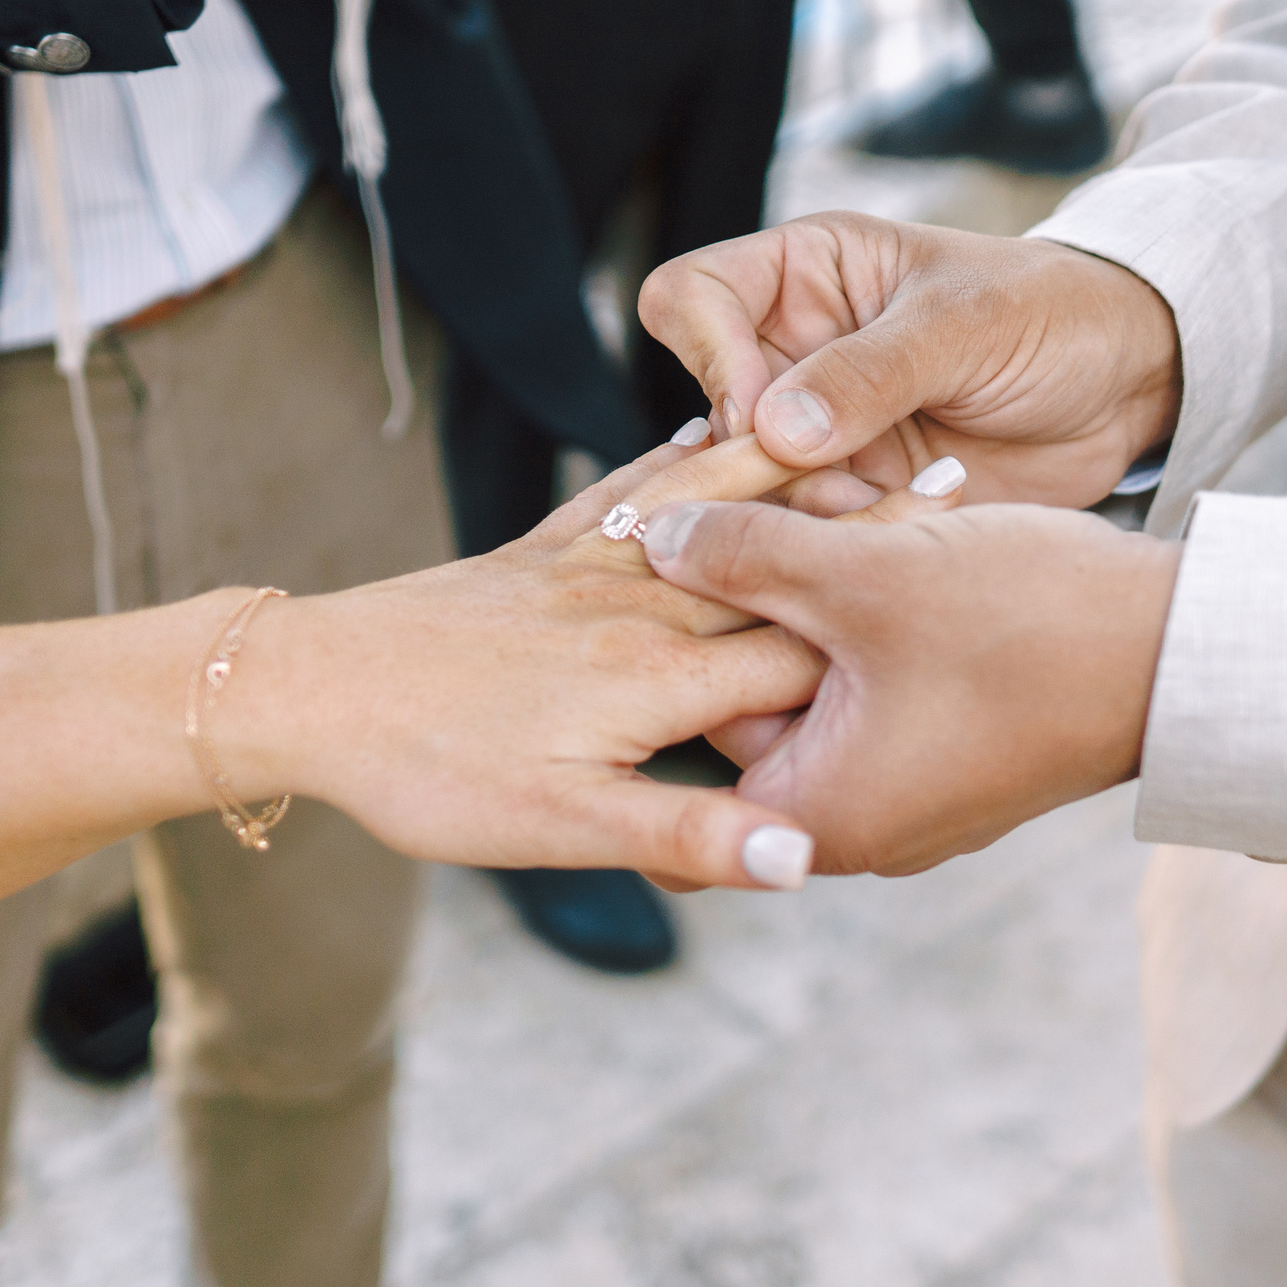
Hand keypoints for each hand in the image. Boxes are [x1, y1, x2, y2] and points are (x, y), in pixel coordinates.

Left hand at [224, 432, 963, 892]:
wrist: (302, 691)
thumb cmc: (427, 770)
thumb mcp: (558, 827)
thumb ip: (688, 834)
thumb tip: (798, 859)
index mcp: (664, 678)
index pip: (809, 654)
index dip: (895, 634)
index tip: (984, 598)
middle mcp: (643, 609)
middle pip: (782, 570)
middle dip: (871, 536)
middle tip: (966, 486)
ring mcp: (594, 571)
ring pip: (719, 511)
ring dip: (801, 477)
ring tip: (882, 439)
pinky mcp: (546, 553)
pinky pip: (635, 490)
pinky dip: (687, 456)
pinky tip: (715, 426)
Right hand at [636, 212, 1182, 510]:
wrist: (1125, 387)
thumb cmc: (1053, 316)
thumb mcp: (965, 324)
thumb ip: (870, 372)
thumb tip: (772, 429)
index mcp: (806, 275)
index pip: (691, 296)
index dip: (709, 353)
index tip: (761, 410)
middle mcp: (796, 351)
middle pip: (707, 407)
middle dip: (749, 457)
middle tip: (821, 481)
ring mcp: (819, 429)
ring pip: (746, 481)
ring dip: (795, 507)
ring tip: (870, 507)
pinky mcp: (853, 493)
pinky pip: (804, 528)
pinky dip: (832, 541)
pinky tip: (889, 531)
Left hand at [637, 497, 1182, 877]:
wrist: (1186, 652)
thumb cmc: (1029, 627)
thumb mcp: (862, 574)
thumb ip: (743, 554)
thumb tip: (652, 536)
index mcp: (816, 812)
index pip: (689, 731)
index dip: (677, 628)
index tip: (674, 550)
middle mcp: (860, 824)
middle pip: (755, 700)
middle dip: (758, 597)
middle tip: (762, 505)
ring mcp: (914, 792)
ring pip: (823, 678)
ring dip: (821, 592)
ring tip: (839, 507)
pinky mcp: (959, 752)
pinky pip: (882, 681)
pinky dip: (874, 613)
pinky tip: (889, 529)